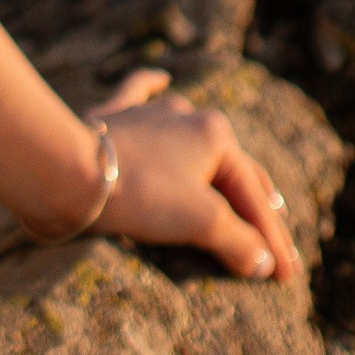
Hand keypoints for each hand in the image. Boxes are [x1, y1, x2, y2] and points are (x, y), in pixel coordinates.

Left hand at [89, 69, 300, 284]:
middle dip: (254, 203)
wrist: (68, 170)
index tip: (287, 276)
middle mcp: (188, 116)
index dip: (272, 240)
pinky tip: (161, 78)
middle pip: (231, 168)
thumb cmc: (140, 193)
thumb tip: (263, 262)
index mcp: (216, 137)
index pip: (254, 197)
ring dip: (214, 160)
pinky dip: (150, 86)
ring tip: (233, 177)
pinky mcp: (114, 116)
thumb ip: (238, 242)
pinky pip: (138, 93)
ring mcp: (150, 112)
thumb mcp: (199, 221)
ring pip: (191, 135)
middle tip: (274, 234)